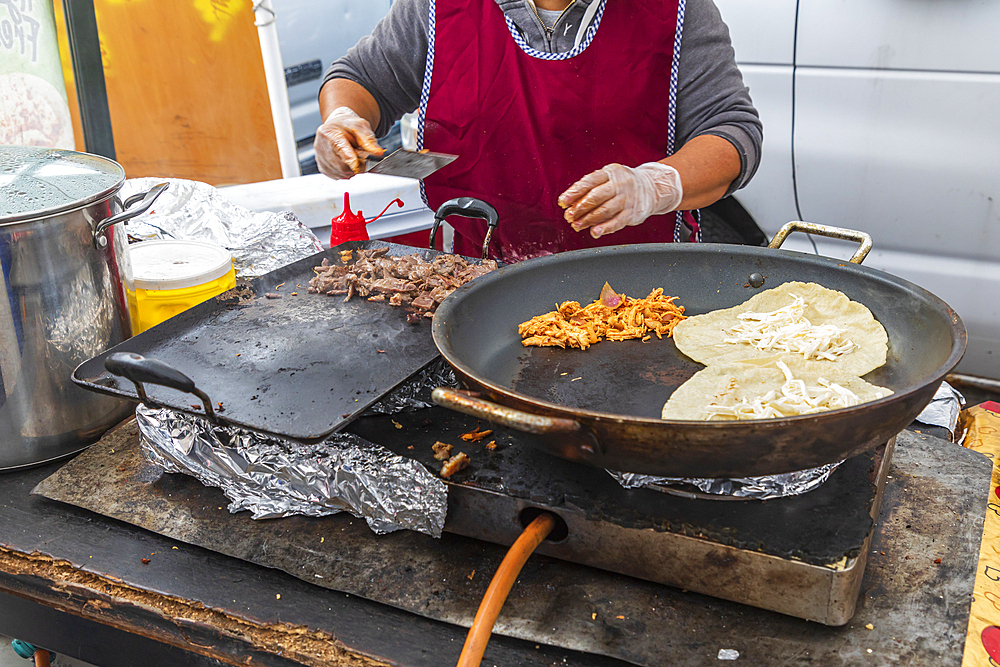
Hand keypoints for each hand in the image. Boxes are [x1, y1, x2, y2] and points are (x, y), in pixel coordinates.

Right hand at [313, 106, 384, 178]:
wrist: (337, 128)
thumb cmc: (347, 126)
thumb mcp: (360, 126)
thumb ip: (369, 139)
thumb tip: (378, 153)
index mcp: (329, 133)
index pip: (340, 149)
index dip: (350, 158)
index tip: (357, 164)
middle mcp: (321, 146)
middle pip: (342, 165)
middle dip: (356, 164)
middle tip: (360, 156)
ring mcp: (321, 159)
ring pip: (342, 173)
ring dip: (352, 169)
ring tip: (353, 156)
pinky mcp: (323, 168)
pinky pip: (339, 176)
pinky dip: (347, 172)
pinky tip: (347, 162)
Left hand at [558, 162, 682, 237]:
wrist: (651, 187)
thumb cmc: (621, 184)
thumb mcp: (607, 178)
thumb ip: (590, 188)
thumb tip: (569, 203)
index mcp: (610, 172)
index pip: (589, 181)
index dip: (574, 192)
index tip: (563, 201)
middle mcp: (619, 184)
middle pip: (596, 196)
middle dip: (580, 208)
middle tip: (568, 216)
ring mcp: (627, 199)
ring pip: (605, 210)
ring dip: (588, 220)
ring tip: (577, 225)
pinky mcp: (632, 212)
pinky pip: (617, 221)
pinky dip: (605, 228)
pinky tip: (595, 232)